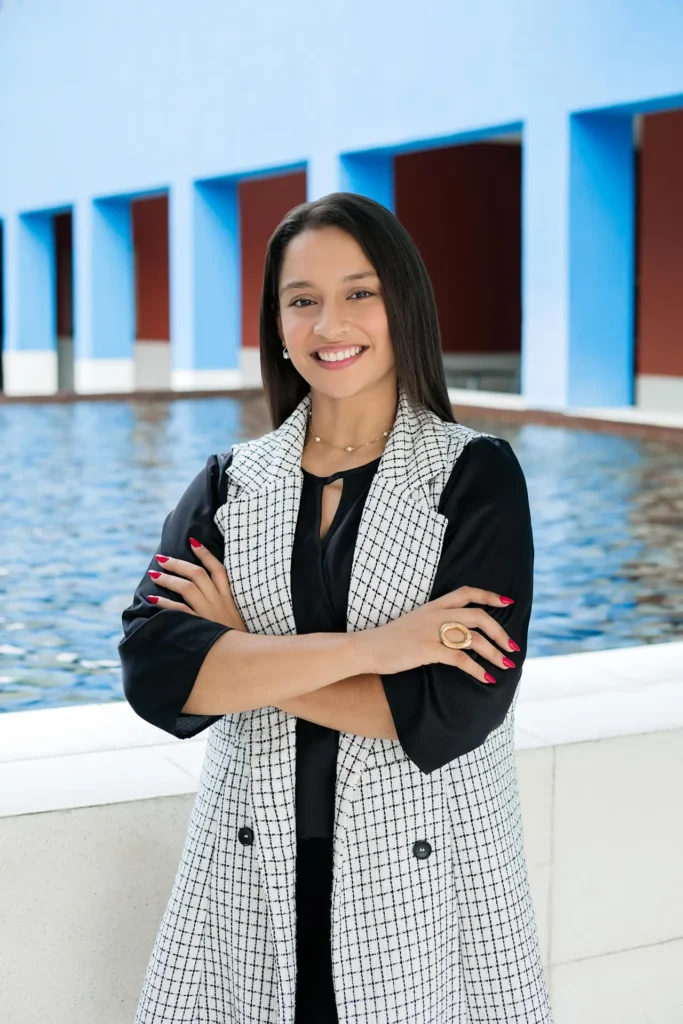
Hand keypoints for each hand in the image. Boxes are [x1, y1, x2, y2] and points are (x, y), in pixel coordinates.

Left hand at [146, 537, 246, 630]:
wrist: (244, 657)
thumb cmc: (241, 639)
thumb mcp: (237, 617)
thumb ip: (225, 605)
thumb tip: (209, 594)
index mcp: (229, 597)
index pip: (218, 569)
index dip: (205, 554)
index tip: (193, 542)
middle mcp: (219, 601)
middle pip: (197, 574)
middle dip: (177, 564)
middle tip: (162, 558)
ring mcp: (209, 612)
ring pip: (186, 587)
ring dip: (168, 579)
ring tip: (154, 574)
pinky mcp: (200, 625)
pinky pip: (179, 610)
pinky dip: (164, 602)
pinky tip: (152, 597)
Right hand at [358, 586, 519, 684]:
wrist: (367, 648)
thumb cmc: (389, 639)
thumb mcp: (414, 622)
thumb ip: (435, 622)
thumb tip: (457, 633)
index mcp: (434, 606)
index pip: (467, 592)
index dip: (489, 596)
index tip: (507, 603)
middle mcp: (436, 615)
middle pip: (478, 616)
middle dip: (500, 632)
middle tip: (512, 647)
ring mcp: (432, 631)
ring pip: (474, 639)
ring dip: (494, 653)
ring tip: (505, 666)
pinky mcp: (428, 650)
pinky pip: (461, 658)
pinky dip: (477, 670)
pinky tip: (486, 678)